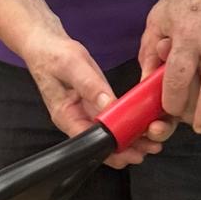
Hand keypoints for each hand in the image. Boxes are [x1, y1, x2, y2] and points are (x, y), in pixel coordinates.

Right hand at [22, 31, 173, 168]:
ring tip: (153, 141)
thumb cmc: (53, 55)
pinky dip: (128, 122)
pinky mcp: (96, 103)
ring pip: (110, 133)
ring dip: (131, 138)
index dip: (111, 150)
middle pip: (102, 142)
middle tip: (152, 147)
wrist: (47, 45)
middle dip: (126, 149)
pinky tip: (144, 123)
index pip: (89, 141)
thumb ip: (89, 85)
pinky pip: (113, 118)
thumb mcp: (71, 65)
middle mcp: (77, 119)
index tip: (132, 153)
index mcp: (66, 116)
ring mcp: (87, 113)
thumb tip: (108, 104)